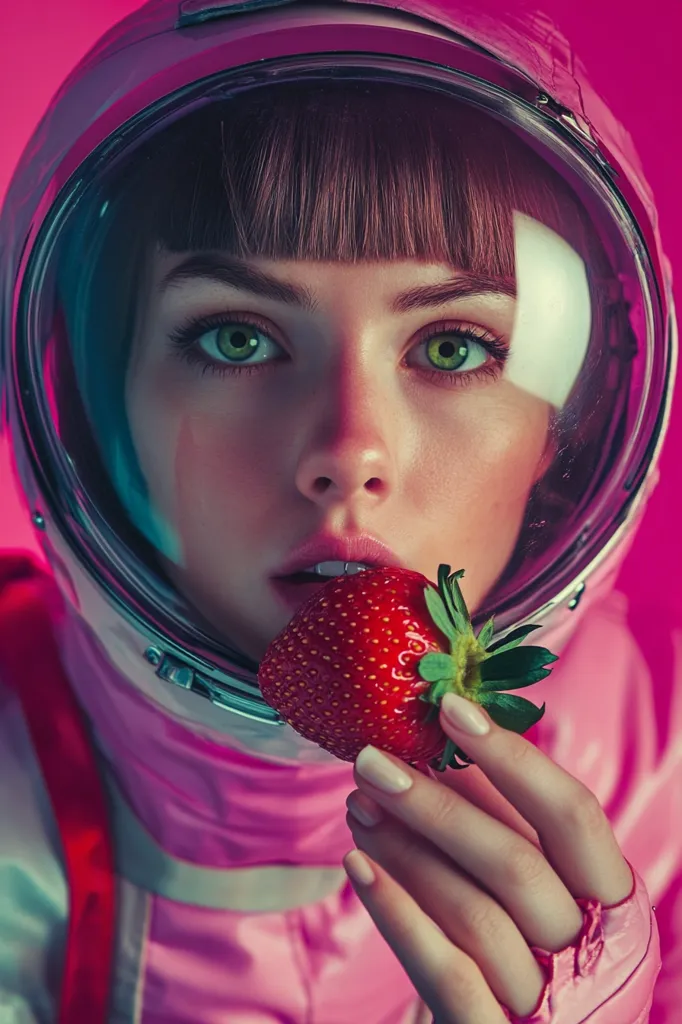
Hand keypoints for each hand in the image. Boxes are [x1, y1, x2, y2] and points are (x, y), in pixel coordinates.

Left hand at [343, 692, 633, 1022]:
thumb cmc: (523, 944)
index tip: (450, 708)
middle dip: (436, 805)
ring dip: (407, 850)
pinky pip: (447, 975)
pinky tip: (358, 867)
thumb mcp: (533, 886)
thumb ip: (505, 824)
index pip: (573, 814)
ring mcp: (547, 1001)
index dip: (514, 758)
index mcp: (610, 897)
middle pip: (515, 863)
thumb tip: (445, 741)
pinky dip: (398, 914)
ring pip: (476, 913)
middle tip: (371, 760)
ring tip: (358, 806)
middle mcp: (591, 951)